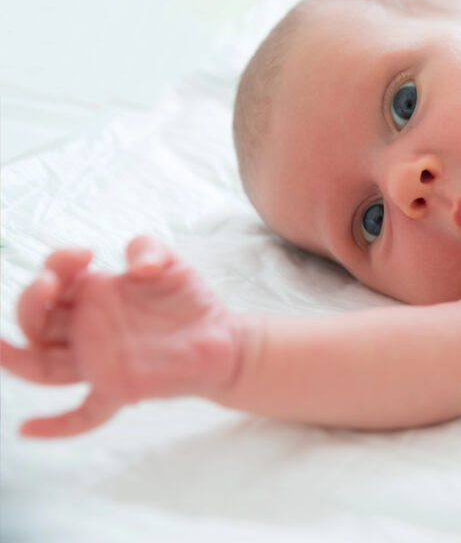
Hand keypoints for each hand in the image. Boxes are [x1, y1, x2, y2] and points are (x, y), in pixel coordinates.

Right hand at [1, 237, 241, 437]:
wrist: (222, 338)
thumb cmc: (188, 300)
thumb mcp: (168, 262)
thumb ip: (147, 247)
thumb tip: (136, 265)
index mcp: (91, 295)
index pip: (53, 280)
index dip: (58, 264)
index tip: (86, 255)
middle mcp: (85, 330)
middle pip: (36, 323)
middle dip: (30, 302)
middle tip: (49, 285)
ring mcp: (98, 362)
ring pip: (44, 368)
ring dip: (17, 360)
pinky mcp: (119, 389)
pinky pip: (84, 415)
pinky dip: (56, 426)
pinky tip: (27, 430)